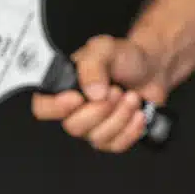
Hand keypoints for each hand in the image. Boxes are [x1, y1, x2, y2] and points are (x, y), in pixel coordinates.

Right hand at [31, 35, 169, 152]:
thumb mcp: (105, 48)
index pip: (42, 106)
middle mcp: (76, 109)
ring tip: (131, 96)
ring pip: (97, 138)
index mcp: (66, 86)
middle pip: (73, 127)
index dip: (55, 108)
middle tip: (115, 91)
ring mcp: (94, 126)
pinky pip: (116, 145)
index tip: (78, 98)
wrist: (151, 68)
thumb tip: (91, 92)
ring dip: (121, 116)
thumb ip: (92, 65)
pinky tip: (137, 112)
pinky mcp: (112, 137)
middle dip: (101, 110)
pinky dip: (131, 128)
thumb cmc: (125, 57)